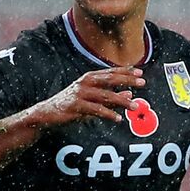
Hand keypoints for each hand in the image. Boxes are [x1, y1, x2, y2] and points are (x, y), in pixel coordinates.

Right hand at [29, 66, 144, 125]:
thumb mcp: (93, 99)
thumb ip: (111, 96)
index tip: (140, 72)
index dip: (126, 71)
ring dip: (122, 100)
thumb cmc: (71, 105)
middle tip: (142, 82)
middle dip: (127, 80)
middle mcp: (85, 82)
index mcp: (89, 77)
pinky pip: (95, 110)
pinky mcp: (76, 106)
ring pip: (105, 95)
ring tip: (134, 106)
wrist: (47, 113)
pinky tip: (118, 118)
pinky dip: (108, 114)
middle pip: (110, 79)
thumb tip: (130, 94)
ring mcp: (80, 93)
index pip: (111, 72)